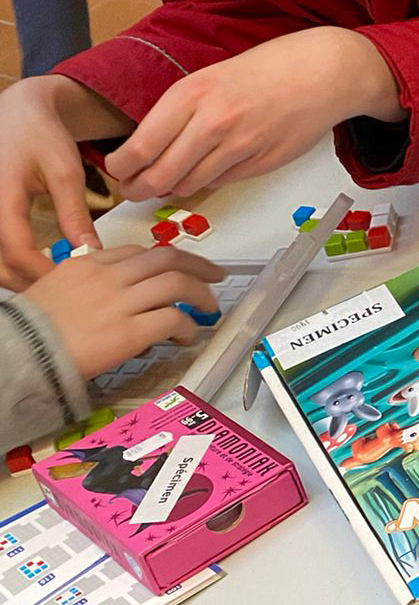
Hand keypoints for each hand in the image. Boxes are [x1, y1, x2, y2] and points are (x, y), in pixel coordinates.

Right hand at [0, 77, 103, 289]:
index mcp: (0, 197)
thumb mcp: (64, 171)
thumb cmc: (39, 135)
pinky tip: (37, 268)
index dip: (44, 273)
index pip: (17, 251)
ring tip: (56, 286)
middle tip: (68, 297)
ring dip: (19, 278)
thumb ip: (75, 213)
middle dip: (31, 284)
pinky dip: (11, 265)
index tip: (73, 287)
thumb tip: (93, 252)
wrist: (16, 113)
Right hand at [19, 245, 224, 377]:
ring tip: (208, 307)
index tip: (177, 268)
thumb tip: (113, 294)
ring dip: (201, 294)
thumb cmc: (31, 329)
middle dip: (198, 265)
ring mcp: (121, 302)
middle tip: (213, 275)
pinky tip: (186, 336)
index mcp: (87, 264)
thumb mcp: (54, 290)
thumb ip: (85, 284)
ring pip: (177, 283)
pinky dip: (187, 326)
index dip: (164, 259)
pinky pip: (173, 319)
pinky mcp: (130, 331)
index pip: (136, 252)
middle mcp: (108, 277)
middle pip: (166, 258)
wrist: (20, 352)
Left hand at [104, 27, 402, 200]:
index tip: (116, 171)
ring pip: (189, 184)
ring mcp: (240, 146)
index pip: (141, 146)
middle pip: (161, 174)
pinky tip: (205, 172)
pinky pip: (221, 182)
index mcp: (192, 94)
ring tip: (166, 184)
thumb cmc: (267, 71)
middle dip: (139, 189)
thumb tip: (150, 148)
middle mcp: (213, 122)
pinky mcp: (261, 163)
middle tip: (133, 191)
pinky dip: (207, 182)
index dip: (121, 168)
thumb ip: (180, 112)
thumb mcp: (209, 79)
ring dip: (173, 188)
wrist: (320, 73)